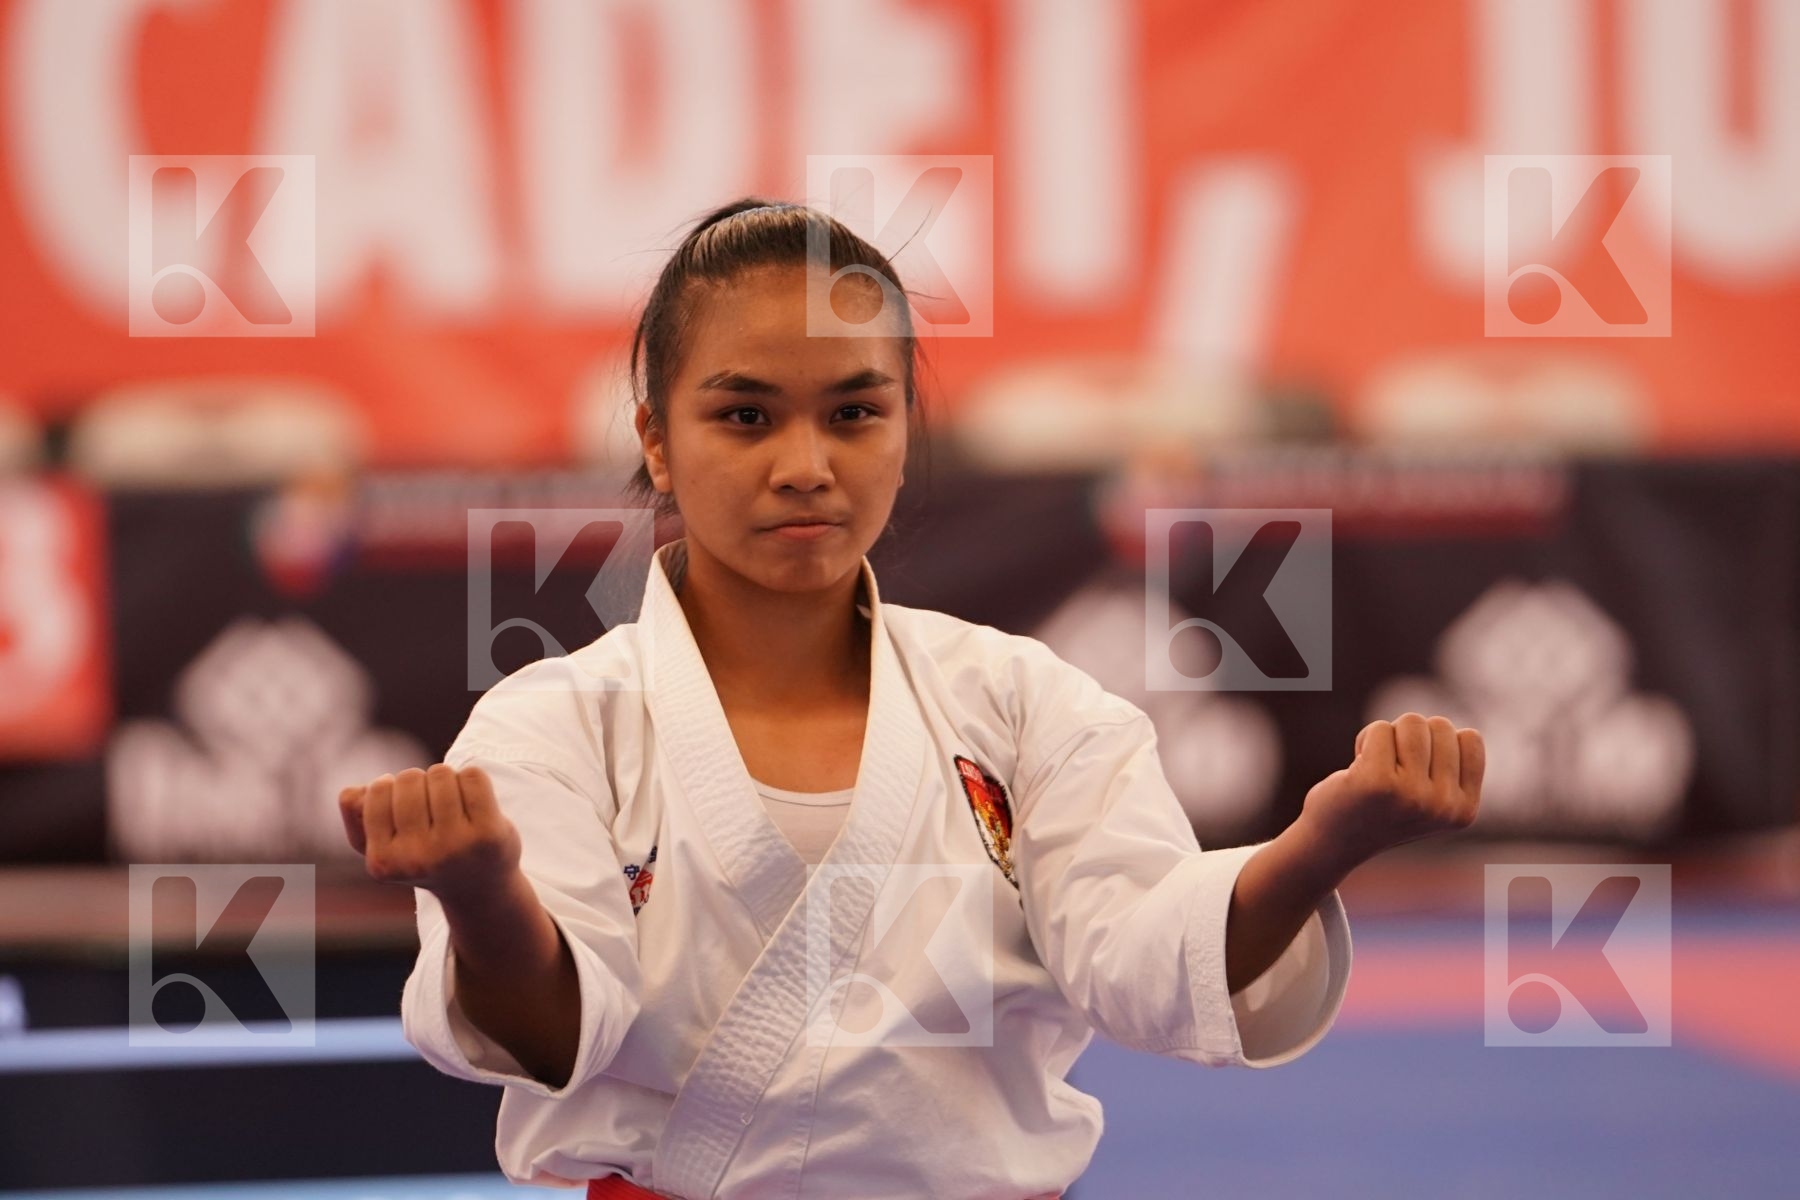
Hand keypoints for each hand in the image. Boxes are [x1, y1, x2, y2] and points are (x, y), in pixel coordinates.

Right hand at [339, 765, 522, 901]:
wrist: (480, 888)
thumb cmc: (426, 857)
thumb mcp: (383, 847)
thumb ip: (358, 817)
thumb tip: (353, 792)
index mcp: (383, 861)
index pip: (378, 789)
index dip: (391, 786)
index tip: (402, 805)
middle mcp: (417, 858)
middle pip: (409, 777)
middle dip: (420, 782)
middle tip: (431, 805)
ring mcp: (455, 846)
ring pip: (441, 773)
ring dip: (447, 780)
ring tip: (452, 805)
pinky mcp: (488, 833)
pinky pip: (473, 776)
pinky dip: (473, 780)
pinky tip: (475, 803)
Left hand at [1299, 713, 1484, 863]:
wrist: (1332, 840)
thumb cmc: (1381, 809)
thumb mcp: (1431, 798)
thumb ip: (1451, 771)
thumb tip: (1466, 735)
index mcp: (1464, 809)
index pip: (1471, 739)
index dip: (1439, 743)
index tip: (1417, 769)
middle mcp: (1443, 806)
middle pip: (1441, 726)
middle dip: (1412, 737)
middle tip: (1391, 769)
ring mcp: (1412, 795)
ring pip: (1413, 722)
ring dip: (1389, 735)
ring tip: (1375, 765)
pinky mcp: (1377, 782)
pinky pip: (1380, 729)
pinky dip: (1366, 738)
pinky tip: (1358, 767)